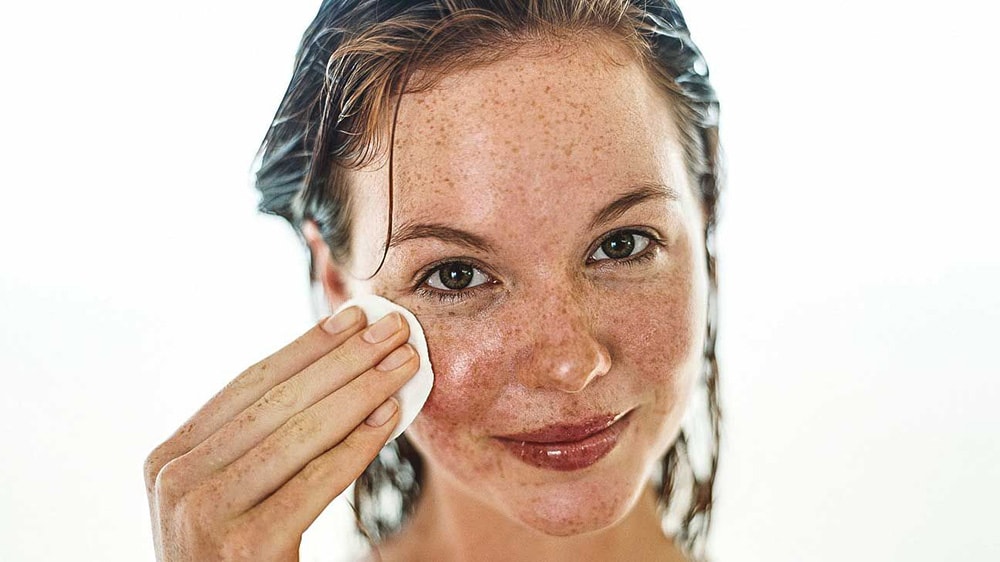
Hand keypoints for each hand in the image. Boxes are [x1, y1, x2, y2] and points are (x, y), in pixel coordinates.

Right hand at [143, 307, 416, 560]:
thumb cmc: (234, 556)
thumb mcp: (230, 491)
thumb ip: (262, 439)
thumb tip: (336, 369)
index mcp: (169, 457)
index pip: (251, 384)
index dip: (309, 346)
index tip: (355, 316)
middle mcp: (177, 481)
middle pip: (279, 402)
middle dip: (345, 359)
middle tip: (395, 327)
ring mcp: (204, 516)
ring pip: (300, 434)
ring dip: (361, 392)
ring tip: (404, 365)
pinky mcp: (245, 549)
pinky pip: (315, 484)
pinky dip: (356, 447)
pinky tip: (390, 418)